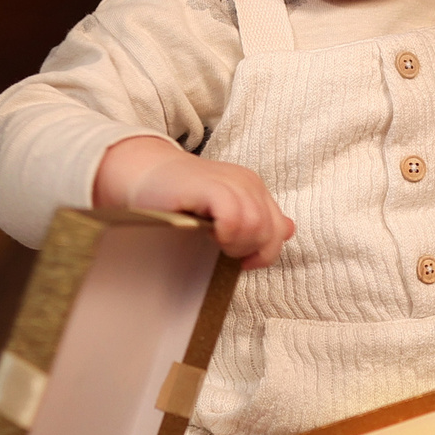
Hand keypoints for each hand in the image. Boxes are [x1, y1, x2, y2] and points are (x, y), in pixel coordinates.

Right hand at [95, 135, 294, 268]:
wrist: (144, 175)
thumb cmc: (178, 200)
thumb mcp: (223, 211)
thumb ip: (254, 220)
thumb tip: (289, 229)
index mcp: (253, 189)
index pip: (279, 229)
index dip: (264, 253)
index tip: (238, 259)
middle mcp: (247, 183)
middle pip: (271, 231)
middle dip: (249, 251)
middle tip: (220, 249)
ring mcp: (231, 182)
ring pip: (256, 227)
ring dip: (235, 244)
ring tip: (212, 240)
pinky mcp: (211, 186)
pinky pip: (236, 219)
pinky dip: (226, 234)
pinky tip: (207, 233)